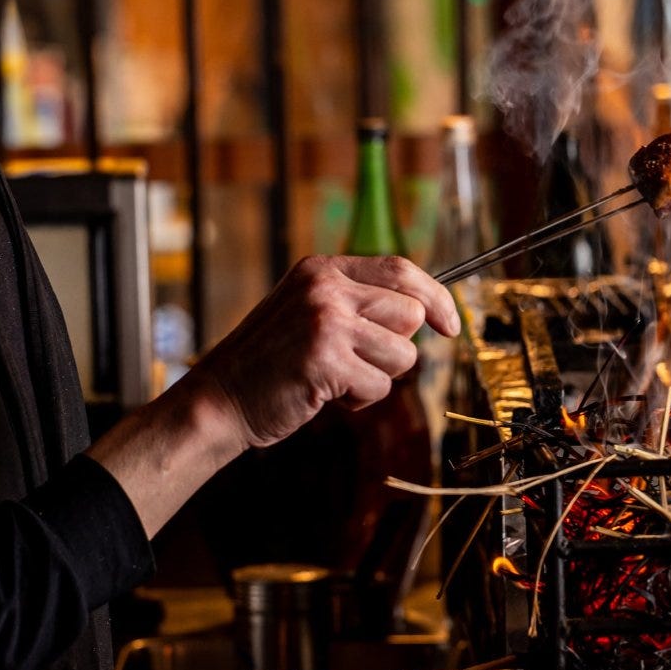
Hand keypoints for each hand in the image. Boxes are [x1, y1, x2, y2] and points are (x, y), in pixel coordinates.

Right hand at [189, 254, 459, 449]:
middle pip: (411, 313)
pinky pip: (380, 387)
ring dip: (376, 378)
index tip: (450, 326)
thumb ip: (355, 302)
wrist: (220, 398)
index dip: (435, 298)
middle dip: (395, 348)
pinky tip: (322, 393)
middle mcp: (325, 287)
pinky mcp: (326, 360)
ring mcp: (326, 321)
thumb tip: (424, 312)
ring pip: (403, 354)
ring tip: (333, 378)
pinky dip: (358, 400)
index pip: (401, 270)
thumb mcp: (307, 311)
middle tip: (356, 363)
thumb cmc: (270, 363)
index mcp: (321, 269)